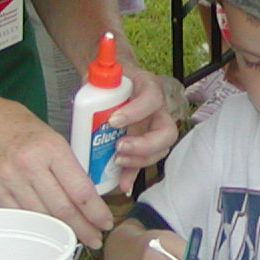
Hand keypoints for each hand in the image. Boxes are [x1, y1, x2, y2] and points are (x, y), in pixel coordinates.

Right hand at [0, 89, 115, 245]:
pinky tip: (48, 231)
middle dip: (83, 228)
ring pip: (42, 217)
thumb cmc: (17, 125)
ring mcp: (9, 180)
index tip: (105, 222)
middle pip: (62, 209)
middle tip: (96, 239)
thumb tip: (87, 195)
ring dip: (61, 231)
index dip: (96, 212)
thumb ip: (67, 165)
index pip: (80, 189)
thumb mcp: (51, 136)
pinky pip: (20, 215)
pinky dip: (36, 226)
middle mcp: (29, 165)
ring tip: (75, 238)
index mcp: (50, 148)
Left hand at [107, 67, 178, 193]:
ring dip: (139, 160)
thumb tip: (93, 87)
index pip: (152, 99)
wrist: (110, 85)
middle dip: (145, 144)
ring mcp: (153, 130)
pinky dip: (132, 175)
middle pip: (166, 132)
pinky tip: (122, 185)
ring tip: (117, 161)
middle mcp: (158, 111)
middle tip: (120, 147)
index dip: (136, 112)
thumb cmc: (110, 80)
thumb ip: (100, 80)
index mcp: (149, 88)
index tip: (113, 121)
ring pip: (159, 150)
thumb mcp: (104, 75)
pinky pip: (143, 163)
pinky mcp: (143, 145)